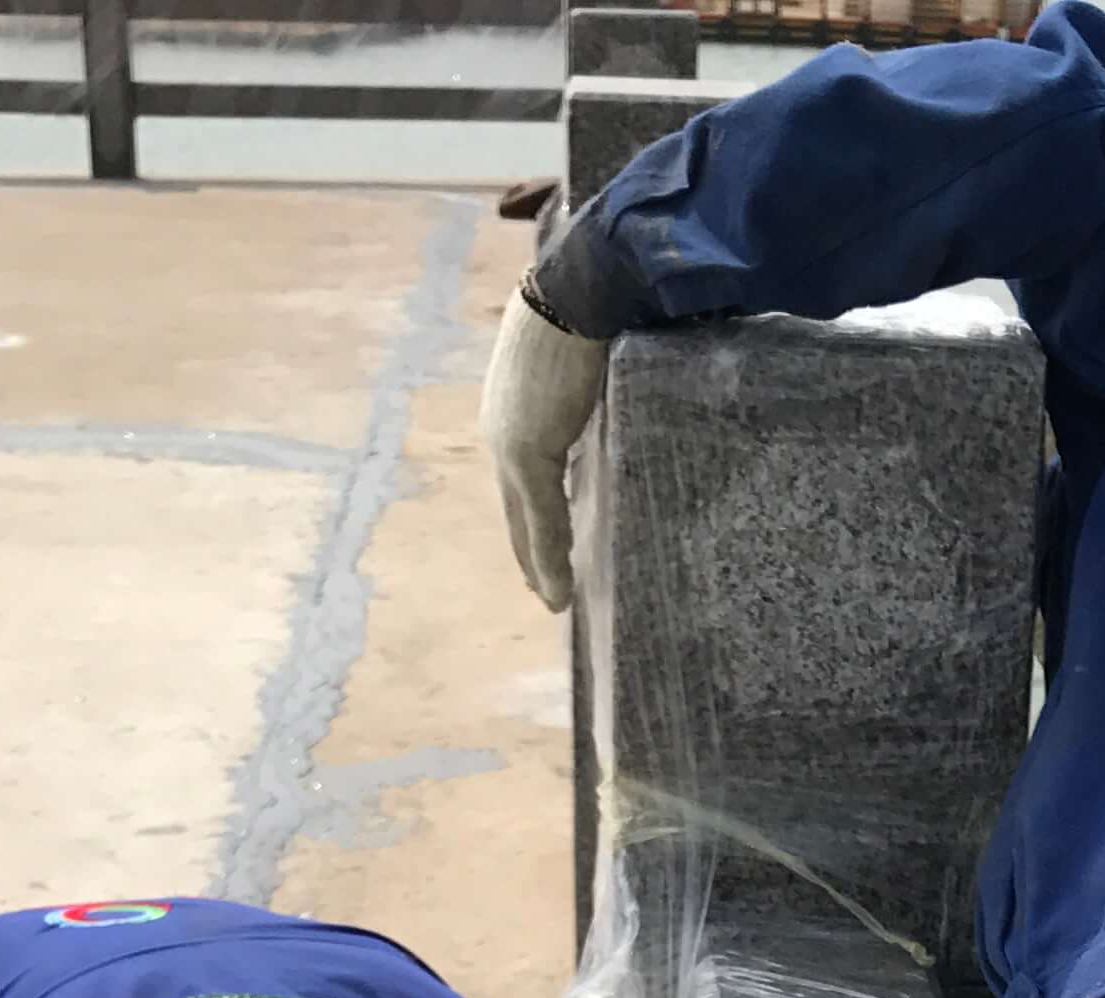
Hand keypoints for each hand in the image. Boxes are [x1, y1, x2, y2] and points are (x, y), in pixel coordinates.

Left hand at [480, 283, 610, 613]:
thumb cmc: (587, 310)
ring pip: (525, 523)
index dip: (531, 514)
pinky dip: (550, 561)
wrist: (579, 290)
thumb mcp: (578, 362)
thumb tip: (602, 403)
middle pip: (516, 508)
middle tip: (545, 589)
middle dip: (529, 550)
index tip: (541, 546)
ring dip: (540, 567)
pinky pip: (541, 522)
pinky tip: (558, 594)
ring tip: (552, 601)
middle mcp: (502, 432)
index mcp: (512, 410)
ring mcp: (511, 447)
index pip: (521, 477)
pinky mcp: (528, 456)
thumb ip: (580, 395)